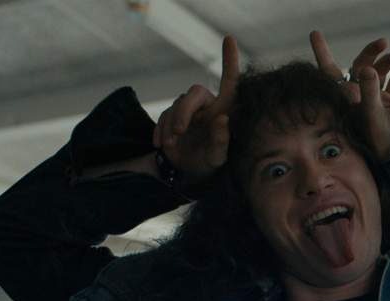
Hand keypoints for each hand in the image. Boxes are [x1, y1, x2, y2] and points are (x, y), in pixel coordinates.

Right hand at [152, 36, 240, 182]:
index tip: (228, 39)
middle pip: (194, 92)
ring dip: (170, 125)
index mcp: (223, 110)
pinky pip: (163, 117)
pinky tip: (160, 144)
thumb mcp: (217, 158)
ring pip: (176, 105)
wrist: (186, 171)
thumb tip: (222, 119)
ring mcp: (188, 110)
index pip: (229, 82)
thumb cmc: (208, 162)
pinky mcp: (172, 116)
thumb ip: (221, 141)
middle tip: (179, 131)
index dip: (229, 60)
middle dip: (184, 111)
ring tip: (170, 145)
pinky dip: (160, 130)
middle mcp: (207, 105)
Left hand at [310, 31, 389, 160]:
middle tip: (383, 42)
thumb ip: (369, 90)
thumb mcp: (371, 113)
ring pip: (378, 72)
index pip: (329, 69)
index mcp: (345, 97)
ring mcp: (373, 99)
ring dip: (388, 62)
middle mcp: (357, 96)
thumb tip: (367, 67)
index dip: (322, 51)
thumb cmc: (377, 139)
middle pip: (360, 65)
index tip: (315, 33)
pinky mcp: (389, 104)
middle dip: (371, 52)